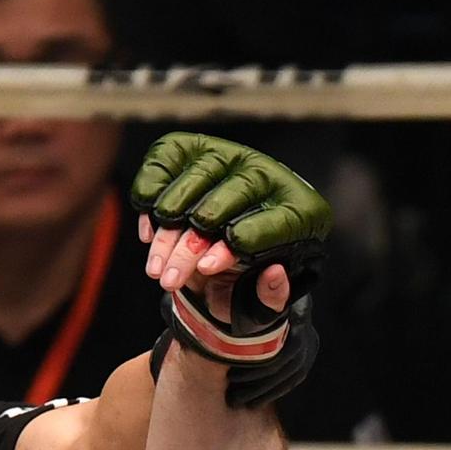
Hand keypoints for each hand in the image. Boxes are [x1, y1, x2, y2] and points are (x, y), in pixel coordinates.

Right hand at [130, 131, 330, 405]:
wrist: (222, 262)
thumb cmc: (248, 282)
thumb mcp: (262, 301)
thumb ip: (270, 296)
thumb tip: (274, 274)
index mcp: (301, 212)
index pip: (275, 220)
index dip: (237, 243)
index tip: (207, 268)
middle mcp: (270, 174)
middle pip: (232, 195)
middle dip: (194, 240)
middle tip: (171, 277)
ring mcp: (232, 156)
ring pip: (197, 176)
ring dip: (168, 226)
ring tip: (156, 269)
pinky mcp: (196, 148)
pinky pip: (167, 160)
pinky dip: (150, 196)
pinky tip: (149, 233)